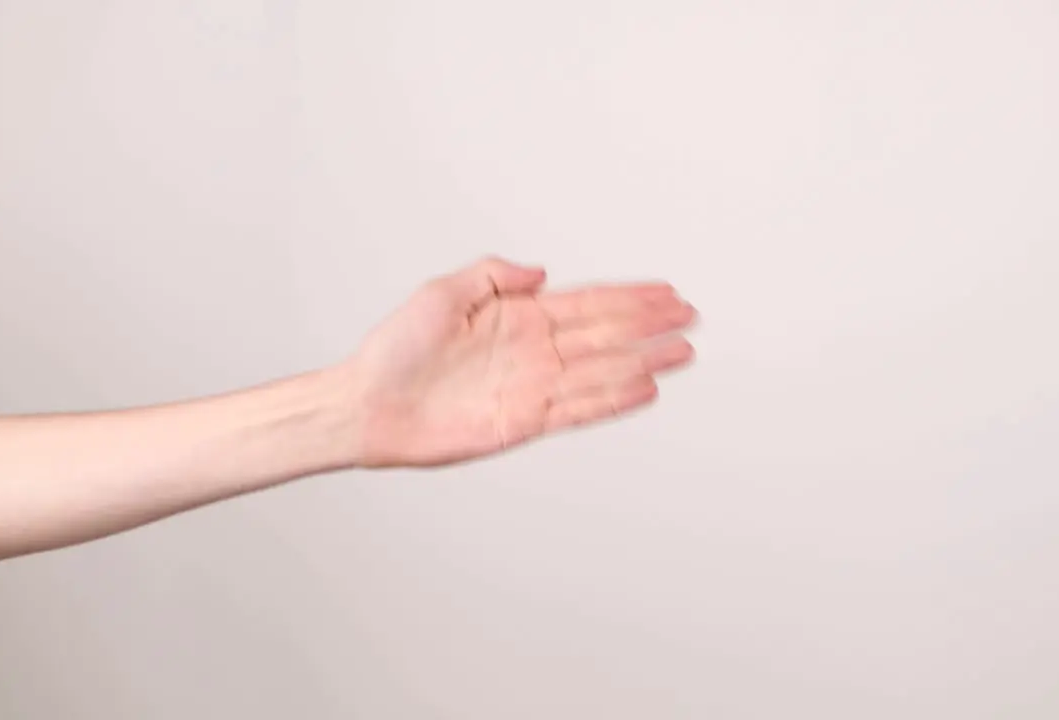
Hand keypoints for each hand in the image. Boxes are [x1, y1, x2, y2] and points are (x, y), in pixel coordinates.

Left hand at [339, 257, 696, 466]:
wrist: (369, 405)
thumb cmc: (395, 351)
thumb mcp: (442, 292)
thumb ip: (494, 276)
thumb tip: (541, 272)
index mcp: (519, 318)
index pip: (588, 303)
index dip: (629, 297)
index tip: (665, 291)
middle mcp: (533, 352)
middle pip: (606, 334)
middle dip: (649, 324)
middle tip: (689, 316)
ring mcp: (533, 387)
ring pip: (602, 371)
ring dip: (643, 361)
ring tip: (681, 352)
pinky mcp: (524, 421)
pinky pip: (579, 408)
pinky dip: (613, 399)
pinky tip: (642, 388)